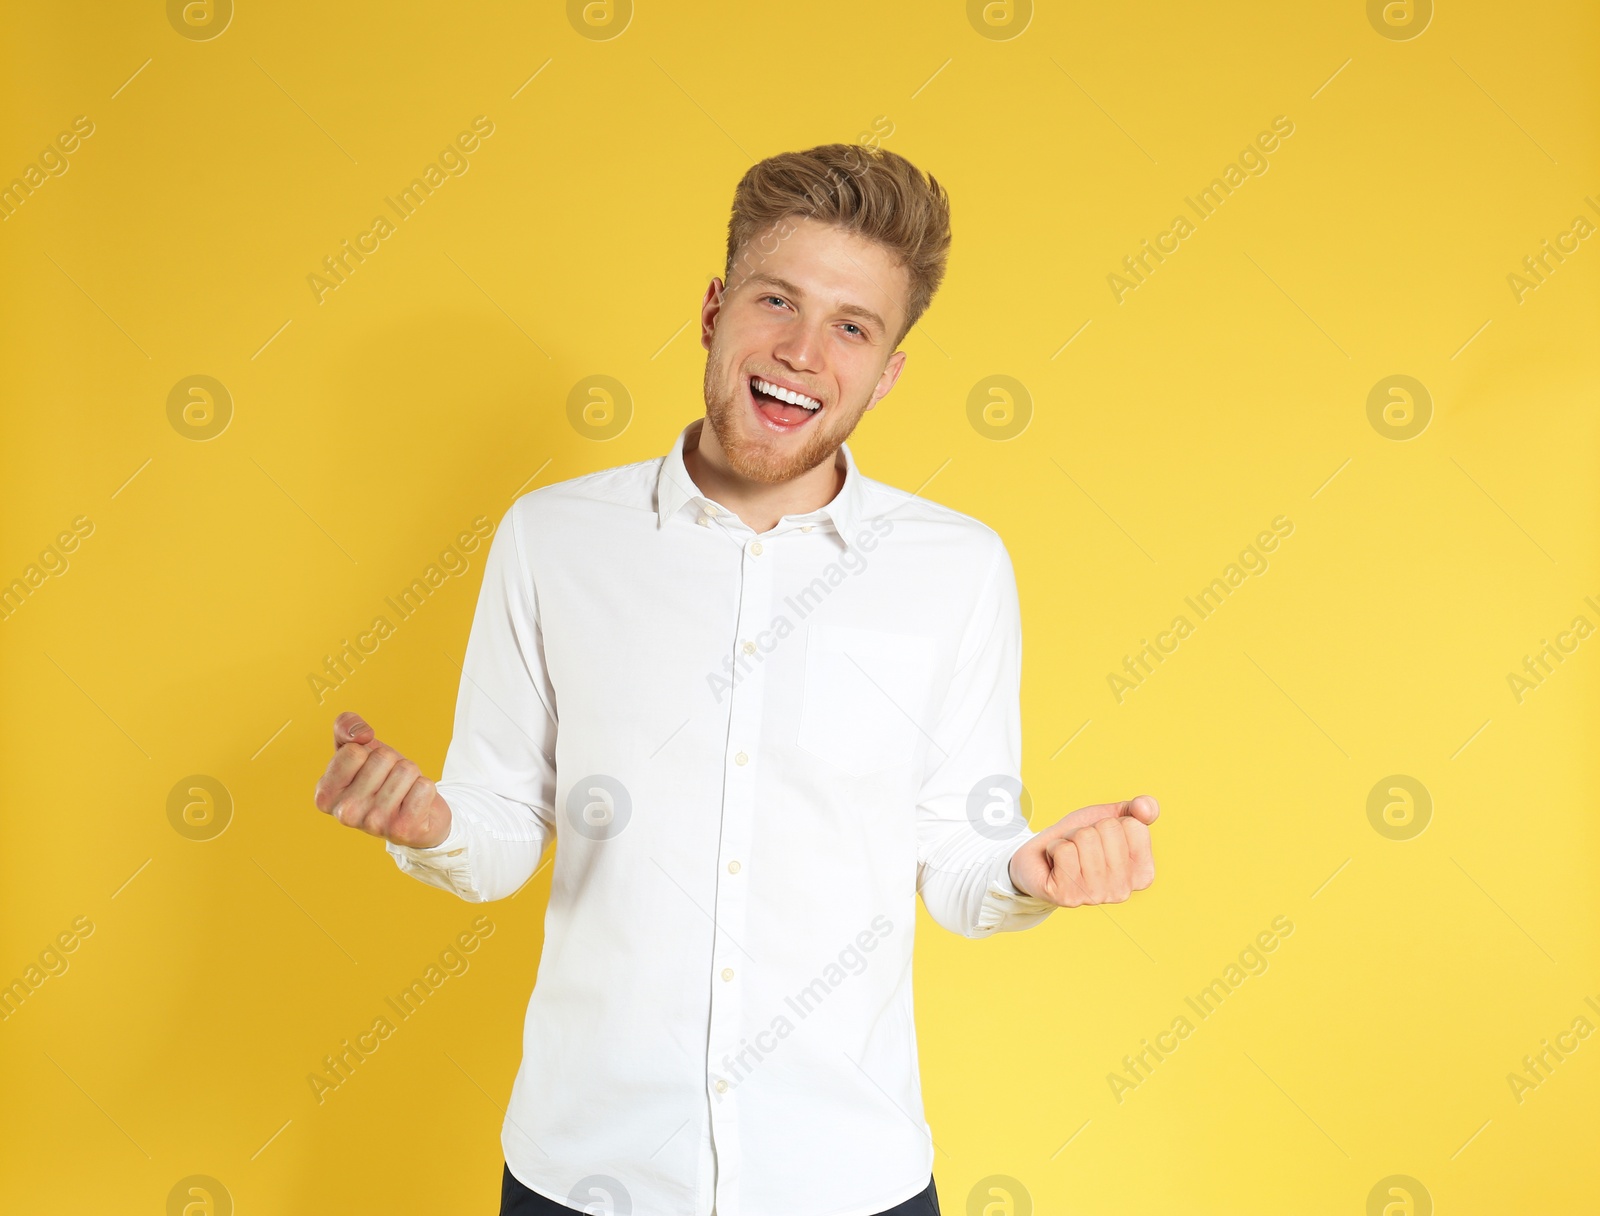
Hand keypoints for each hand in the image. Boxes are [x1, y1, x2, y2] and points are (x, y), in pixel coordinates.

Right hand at [312, 711, 452, 847]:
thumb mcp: (358, 749)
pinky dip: (425, 788)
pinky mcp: (404, 830)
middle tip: (389, 782)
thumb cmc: (381, 778)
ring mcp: (374, 825)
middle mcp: (345, 814)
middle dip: (392, 763)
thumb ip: (345, 727)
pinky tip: (415, 805)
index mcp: (325, 795)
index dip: (368, 753)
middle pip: (383, 758)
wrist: (414, 813)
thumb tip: (360, 734)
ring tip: (402, 792)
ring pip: (406, 769)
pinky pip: (425, 786)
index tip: (368, 770)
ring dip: (410, 775)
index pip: (354, 750)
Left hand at [1007, 795, 1158, 906]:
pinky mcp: (1067, 897)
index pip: (1133, 825)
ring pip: (1085, 838)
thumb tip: (1145, 808)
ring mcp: (1095, 896)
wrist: (1042, 858)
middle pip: (1108, 829)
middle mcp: (1122, 891)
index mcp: (1142, 874)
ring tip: (1069, 854)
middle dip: (1089, 829)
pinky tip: (1056, 863)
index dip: (1111, 822)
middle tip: (1081, 846)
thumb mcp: (1112, 817)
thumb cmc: (1081, 839)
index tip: (1101, 838)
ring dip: (1070, 838)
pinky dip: (1055, 847)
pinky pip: (1063, 850)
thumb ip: (1139, 810)